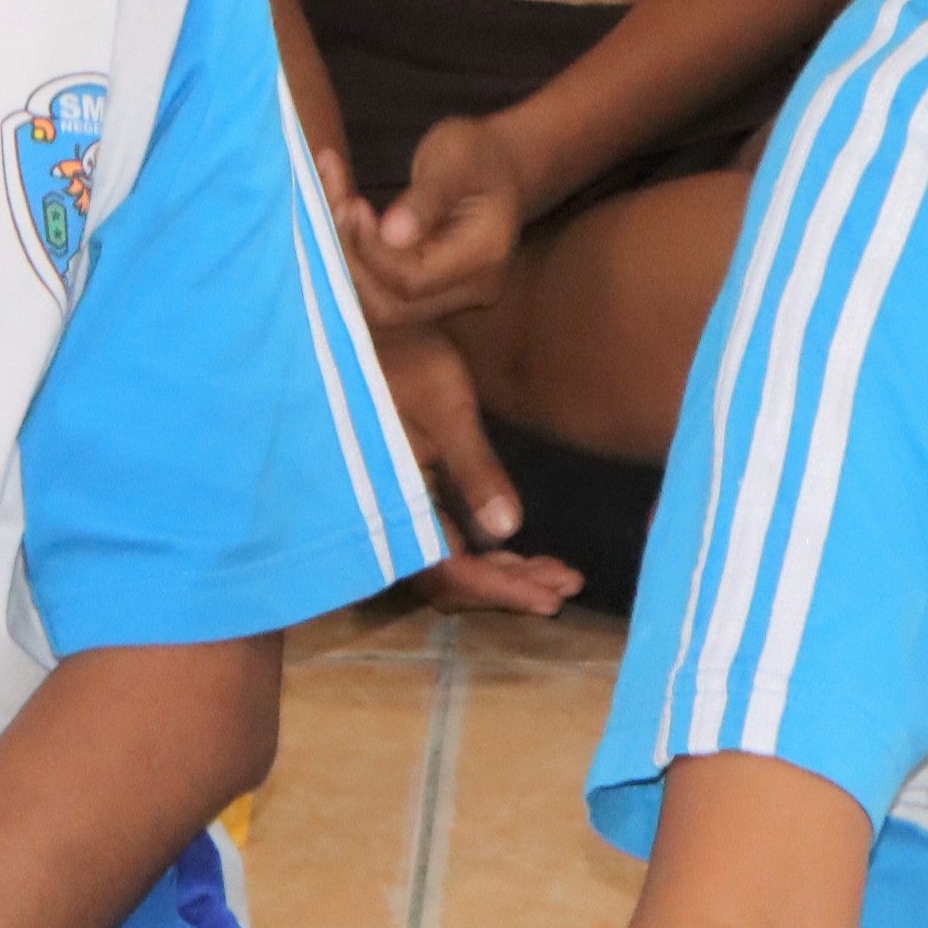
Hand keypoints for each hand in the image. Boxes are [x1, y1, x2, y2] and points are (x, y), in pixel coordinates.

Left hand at [339, 109, 529, 325]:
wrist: (500, 166)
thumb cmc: (479, 154)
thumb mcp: (456, 160)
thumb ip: (427, 198)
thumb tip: (391, 234)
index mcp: (484, 258)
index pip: (412, 280)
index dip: (373, 251)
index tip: (352, 206)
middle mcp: (471, 289)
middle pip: (394, 305)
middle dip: (353, 261)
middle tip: (336, 207)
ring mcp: (450, 296)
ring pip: (381, 302)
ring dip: (347, 259)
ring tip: (333, 203)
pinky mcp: (427, 291)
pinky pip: (381, 287)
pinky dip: (354, 256)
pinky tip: (338, 209)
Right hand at [370, 319, 582, 614]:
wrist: (359, 328)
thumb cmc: (401, 356)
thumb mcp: (444, 407)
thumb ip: (475, 470)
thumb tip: (510, 528)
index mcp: (392, 502)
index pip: (449, 570)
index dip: (501, 589)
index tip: (551, 599)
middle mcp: (389, 517)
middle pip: (451, 579)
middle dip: (511, 586)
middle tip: (567, 584)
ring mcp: (395, 510)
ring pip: (450, 564)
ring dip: (502, 574)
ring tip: (558, 574)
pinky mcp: (405, 496)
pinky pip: (445, 542)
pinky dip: (484, 552)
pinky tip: (518, 548)